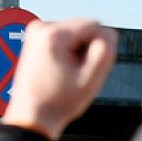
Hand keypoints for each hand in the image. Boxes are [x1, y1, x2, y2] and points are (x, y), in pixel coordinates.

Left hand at [3, 19, 117, 140]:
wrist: (32, 114)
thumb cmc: (56, 102)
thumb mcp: (91, 80)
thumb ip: (105, 52)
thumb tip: (109, 34)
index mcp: (53, 35)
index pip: (94, 26)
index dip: (99, 48)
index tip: (87, 69)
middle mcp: (41, 28)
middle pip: (83, 29)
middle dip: (86, 50)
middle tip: (76, 74)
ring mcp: (35, 33)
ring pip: (74, 34)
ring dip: (77, 53)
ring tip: (66, 73)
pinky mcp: (35, 40)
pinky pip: (63, 40)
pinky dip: (67, 53)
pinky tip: (60, 70)